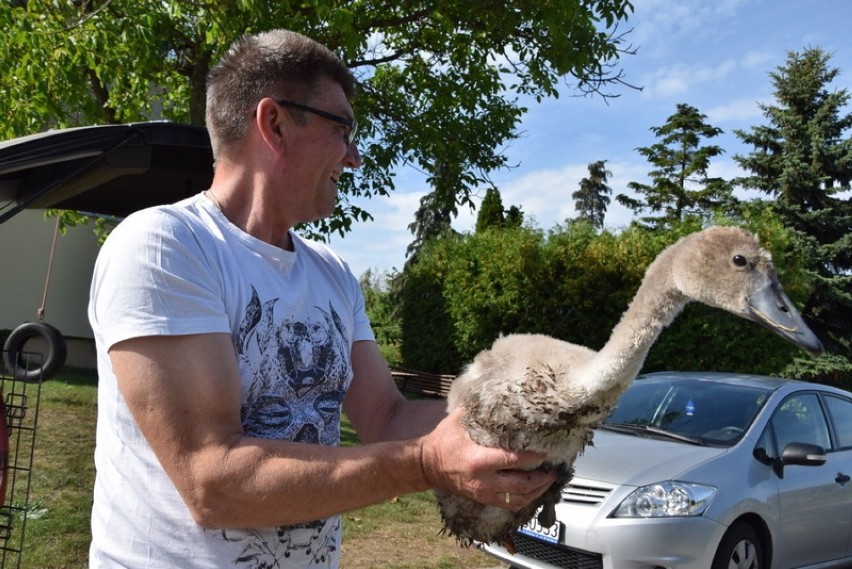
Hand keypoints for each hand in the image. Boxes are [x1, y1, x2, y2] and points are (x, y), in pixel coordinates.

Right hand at [419, 408, 555, 511]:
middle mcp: (484, 481)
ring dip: (538, 492)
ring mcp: (484, 493)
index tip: (548, 451)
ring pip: (519, 500)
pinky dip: (525, 500)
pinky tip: (534, 491)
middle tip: (555, 469)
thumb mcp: (460, 419)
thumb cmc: (444, 439)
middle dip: (543, 478)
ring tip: (549, 481)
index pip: (514, 460)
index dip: (535, 457)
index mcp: (480, 460)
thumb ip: (480, 409)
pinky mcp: (483, 499)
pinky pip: (510, 505)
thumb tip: (497, 391)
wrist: (426, 464)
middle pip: (523, 485)